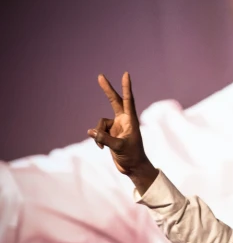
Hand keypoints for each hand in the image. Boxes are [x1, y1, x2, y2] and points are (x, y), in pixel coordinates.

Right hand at [87, 72, 156, 193]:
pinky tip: (102, 148)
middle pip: (114, 101)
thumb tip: (90, 131)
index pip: (128, 101)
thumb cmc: (132, 156)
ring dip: (99, 133)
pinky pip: (98, 132)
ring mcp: (116, 126)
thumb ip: (104, 138)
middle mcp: (124, 121)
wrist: (132, 167)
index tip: (126, 74)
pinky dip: (97, 139)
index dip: (126, 87)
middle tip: (100, 76)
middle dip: (107, 90)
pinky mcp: (110, 133)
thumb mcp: (119, 147)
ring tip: (103, 146)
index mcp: (131, 121)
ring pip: (101, 123)